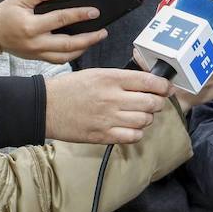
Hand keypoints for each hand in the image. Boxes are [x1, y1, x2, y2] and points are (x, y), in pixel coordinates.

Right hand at [0, 0, 107, 62]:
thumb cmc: (5, 15)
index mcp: (31, 26)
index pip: (61, 20)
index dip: (80, 15)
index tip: (94, 12)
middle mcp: (36, 43)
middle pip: (68, 44)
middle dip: (89, 38)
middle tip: (102, 31)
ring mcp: (37, 53)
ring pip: (65, 56)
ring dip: (83, 49)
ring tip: (95, 39)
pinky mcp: (37, 58)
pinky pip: (58, 60)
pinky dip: (72, 55)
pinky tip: (81, 47)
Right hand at [44, 68, 172, 143]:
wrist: (44, 107)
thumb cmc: (70, 88)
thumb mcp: (97, 73)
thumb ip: (121, 78)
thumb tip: (145, 83)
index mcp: (111, 79)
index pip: (148, 81)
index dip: (163, 85)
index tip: (167, 88)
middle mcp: (112, 98)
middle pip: (151, 103)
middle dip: (158, 103)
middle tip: (155, 102)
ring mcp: (108, 118)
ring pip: (144, 120)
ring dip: (147, 118)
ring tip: (141, 114)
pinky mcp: (102, 135)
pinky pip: (132, 137)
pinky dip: (137, 133)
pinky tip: (131, 128)